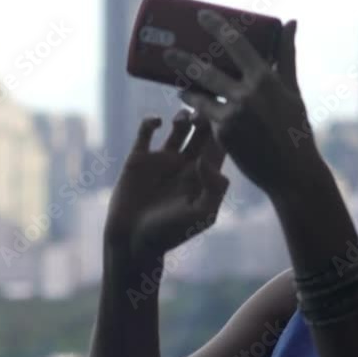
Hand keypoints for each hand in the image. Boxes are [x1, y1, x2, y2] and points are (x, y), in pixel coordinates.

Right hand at [104, 110, 229, 256]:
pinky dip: (151, 120)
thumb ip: (214, 188)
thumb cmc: (170, 233)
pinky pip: (146, 131)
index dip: (224, 129)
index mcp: (205, 175)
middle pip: (203, 131)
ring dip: (184, 116)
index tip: (223, 118)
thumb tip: (206, 160)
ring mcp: (164, 160)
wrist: (133, 242)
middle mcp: (187, 164)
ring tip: (185, 120)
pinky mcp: (139, 158)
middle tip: (202, 115)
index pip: (221, 144)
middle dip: (206, 118)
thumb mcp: (201, 215)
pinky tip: (156, 123)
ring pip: (179, 127)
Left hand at [162, 11, 322, 198]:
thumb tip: (291, 21)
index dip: (216, 26)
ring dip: (184, 85)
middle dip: (182, 59)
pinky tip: (189, 103)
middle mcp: (247, 94)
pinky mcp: (223, 134)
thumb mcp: (292, 89)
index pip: (236, 43)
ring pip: (199, 93)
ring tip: (174, 77)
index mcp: (266, 79)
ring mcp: (233, 114)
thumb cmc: (296, 128)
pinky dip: (197, 108)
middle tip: (166, 50)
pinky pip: (205, 115)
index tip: (200, 15)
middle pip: (206, 69)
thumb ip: (286, 55)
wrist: (293, 172)